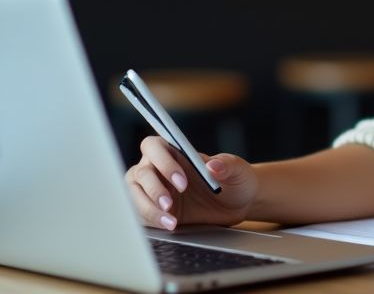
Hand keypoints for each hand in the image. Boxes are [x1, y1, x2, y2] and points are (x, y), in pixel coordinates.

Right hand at [125, 136, 258, 230]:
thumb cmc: (236, 179)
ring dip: (148, 208)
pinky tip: (169, 226)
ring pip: (134, 195)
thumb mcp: (238, 170)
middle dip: (154, 189)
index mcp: (175, 152)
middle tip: (170, 205)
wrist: (239, 203)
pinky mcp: (154, 210)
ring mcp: (154, 190)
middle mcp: (159, 169)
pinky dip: (151, 221)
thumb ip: (227, 165)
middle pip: (141, 173)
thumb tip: (213, 166)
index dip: (163, 162)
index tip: (182, 182)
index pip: (154, 147)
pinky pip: (140, 214)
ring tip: (171, 222)